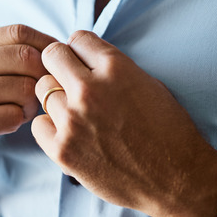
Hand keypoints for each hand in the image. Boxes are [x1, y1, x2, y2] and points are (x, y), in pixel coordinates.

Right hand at [0, 24, 57, 216]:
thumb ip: (13, 54)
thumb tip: (62, 48)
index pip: (18, 33)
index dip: (47, 46)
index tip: (59, 64)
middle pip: (25, 58)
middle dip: (43, 77)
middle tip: (41, 94)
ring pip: (23, 88)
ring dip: (33, 103)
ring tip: (23, 110)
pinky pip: (12, 117)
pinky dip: (19, 122)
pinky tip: (9, 124)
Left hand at [32, 31, 216, 216]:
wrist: (178, 179)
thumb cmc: (168, 131)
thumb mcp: (148, 83)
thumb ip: (112, 68)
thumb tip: (85, 60)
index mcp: (115, 67)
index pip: (77, 37)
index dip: (80, 51)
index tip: (84, 64)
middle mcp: (90, 89)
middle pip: (52, 56)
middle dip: (60, 66)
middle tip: (72, 84)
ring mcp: (73, 120)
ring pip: (42, 90)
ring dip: (56, 98)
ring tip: (77, 114)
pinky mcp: (63, 149)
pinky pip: (38, 124)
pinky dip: (50, 128)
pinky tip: (70, 135)